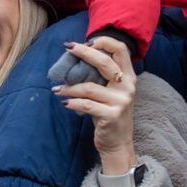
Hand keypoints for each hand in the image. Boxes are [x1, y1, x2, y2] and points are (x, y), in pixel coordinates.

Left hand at [53, 36, 137, 175]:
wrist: (118, 144)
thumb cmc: (110, 114)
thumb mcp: (111, 92)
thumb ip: (102, 76)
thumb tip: (77, 57)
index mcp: (129, 77)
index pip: (121, 50)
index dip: (104, 41)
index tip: (87, 42)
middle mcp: (128, 86)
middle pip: (105, 62)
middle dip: (84, 52)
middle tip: (67, 48)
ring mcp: (121, 101)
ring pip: (89, 87)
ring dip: (69, 87)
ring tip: (57, 89)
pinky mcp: (111, 115)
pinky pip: (86, 105)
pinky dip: (73, 102)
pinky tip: (64, 103)